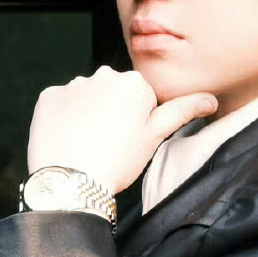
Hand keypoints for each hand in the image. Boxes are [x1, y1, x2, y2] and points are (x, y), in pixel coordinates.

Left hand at [25, 66, 219, 194]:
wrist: (71, 181)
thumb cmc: (117, 161)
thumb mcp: (155, 137)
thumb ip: (182, 111)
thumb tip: (210, 99)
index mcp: (134, 83)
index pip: (140, 97)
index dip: (137, 121)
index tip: (128, 140)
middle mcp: (103, 75)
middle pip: (111, 93)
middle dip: (112, 112)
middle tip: (108, 143)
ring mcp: (72, 85)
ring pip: (85, 97)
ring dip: (87, 113)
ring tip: (86, 143)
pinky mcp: (47, 97)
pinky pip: (59, 103)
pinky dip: (62, 117)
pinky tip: (67, 137)